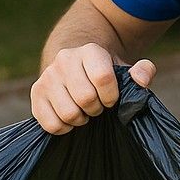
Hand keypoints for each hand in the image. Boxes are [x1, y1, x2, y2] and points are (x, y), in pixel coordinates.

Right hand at [31, 43, 155, 133]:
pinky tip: (70, 119)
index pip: (103, 78)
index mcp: (90, 51)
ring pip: (68, 113)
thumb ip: (143, 71)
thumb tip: (142, 80)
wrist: (75, 65)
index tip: (112, 98)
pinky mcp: (36, 93)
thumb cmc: (104, 72)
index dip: (112, 96)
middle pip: (85, 98)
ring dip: (81, 119)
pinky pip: (51, 124)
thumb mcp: (125, 68)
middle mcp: (65, 60)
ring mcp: (47, 76)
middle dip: (97, 109)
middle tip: (98, 106)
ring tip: (84, 111)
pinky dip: (64, 128)